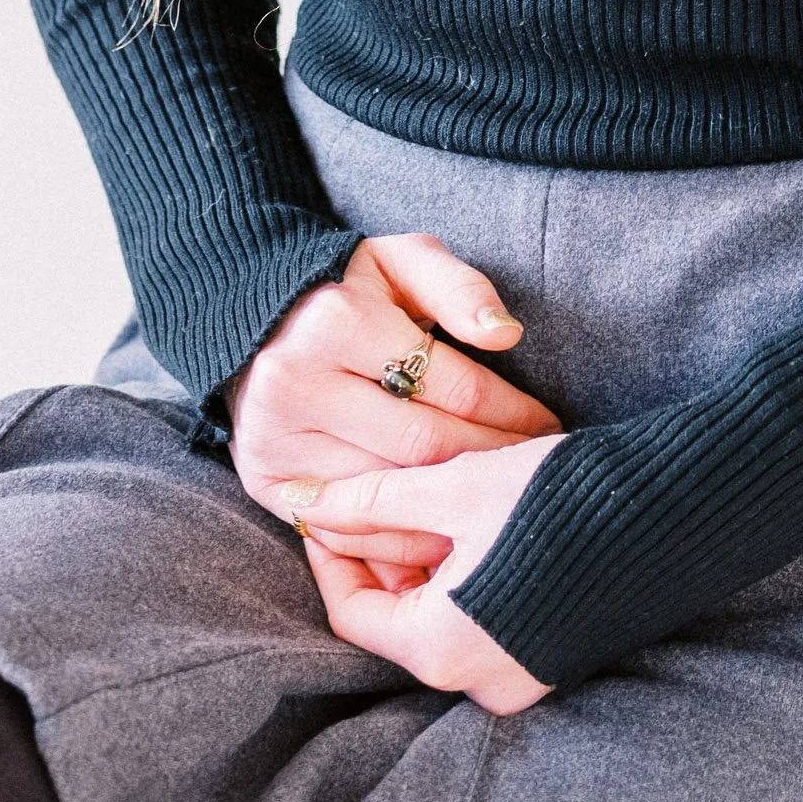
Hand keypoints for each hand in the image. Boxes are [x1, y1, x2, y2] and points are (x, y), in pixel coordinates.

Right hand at [230, 236, 560, 590]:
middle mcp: (298, 382)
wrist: (254, 319)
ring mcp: (277, 438)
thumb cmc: (349, 289)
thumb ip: (458, 287)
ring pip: (387, 495)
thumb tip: (506, 333)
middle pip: (423, 446)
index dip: (512, 411)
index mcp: (339, 321)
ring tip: (500, 512)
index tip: (548, 425)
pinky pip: (344, 529)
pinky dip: (396, 542)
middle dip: (490, 463)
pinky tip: (440, 539)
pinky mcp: (264, 480)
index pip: (451, 385)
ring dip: (451, 512)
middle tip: (534, 474)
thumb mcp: (402, 259)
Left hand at [301, 437, 561, 711]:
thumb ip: (377, 498)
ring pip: (443, 614)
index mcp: (443, 648)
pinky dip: (468, 574)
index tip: (329, 502)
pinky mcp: (550, 656)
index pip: (354, 612)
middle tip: (384, 485)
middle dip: (384, 549)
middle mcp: (477, 679)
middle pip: (399, 614)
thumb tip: (306, 503)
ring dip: (428, 557)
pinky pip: (485, 621)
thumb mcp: (457, 485)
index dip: (332, 551)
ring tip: (436, 492)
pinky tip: (482, 519)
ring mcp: (519, 674)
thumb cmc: (561, 498)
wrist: (675, 511)